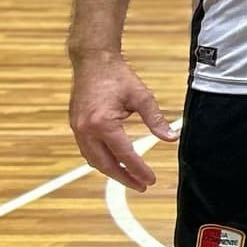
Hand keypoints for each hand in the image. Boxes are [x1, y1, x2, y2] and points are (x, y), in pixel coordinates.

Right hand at [69, 53, 176, 188]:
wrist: (92, 61)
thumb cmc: (116, 75)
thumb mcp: (141, 96)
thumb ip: (155, 119)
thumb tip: (170, 137)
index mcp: (102, 123)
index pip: (124, 155)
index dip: (138, 170)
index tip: (151, 180)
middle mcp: (86, 130)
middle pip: (105, 164)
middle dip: (124, 178)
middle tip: (142, 186)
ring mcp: (78, 129)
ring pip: (94, 160)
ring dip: (111, 172)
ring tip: (130, 178)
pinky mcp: (75, 127)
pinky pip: (87, 151)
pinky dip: (101, 160)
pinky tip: (114, 163)